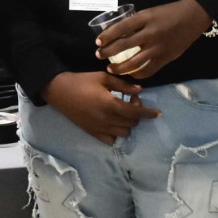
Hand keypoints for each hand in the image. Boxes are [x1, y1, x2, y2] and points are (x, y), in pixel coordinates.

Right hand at [43, 72, 160, 143]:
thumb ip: (122, 85)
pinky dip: (117, 133)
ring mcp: (99, 128)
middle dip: (136, 113)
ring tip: (123, 111)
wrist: (59, 91)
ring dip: (128, 123)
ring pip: (124, 133)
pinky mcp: (92, 133)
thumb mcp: (103, 77)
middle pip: (132, 123)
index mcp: (110, 104)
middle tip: (130, 100)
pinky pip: (111, 140)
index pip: (136, 113)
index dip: (149, 113)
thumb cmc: (82, 81)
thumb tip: (139, 90)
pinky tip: (114, 122)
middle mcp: (107, 119)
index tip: (158, 113)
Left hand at [93, 0, 212, 79]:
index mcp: (144, 18)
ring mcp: (158, 47)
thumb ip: (136, 23)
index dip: (107, 36)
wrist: (192, 17)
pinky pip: (148, 70)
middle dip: (108, 52)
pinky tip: (130, 73)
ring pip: (134, 62)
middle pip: (123, 46)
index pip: (120, 28)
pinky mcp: (165, 58)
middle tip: (99, 55)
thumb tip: (118, 34)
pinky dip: (137, 73)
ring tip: (111, 68)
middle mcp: (150, 33)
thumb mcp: (150, 12)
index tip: (97, 42)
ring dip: (119, 67)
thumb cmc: (169, 13)